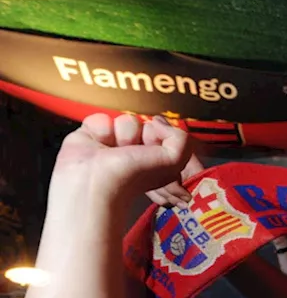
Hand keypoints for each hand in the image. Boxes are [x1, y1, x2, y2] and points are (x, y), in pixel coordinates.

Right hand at [54, 114, 193, 203]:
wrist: (95, 180)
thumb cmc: (132, 176)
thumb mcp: (172, 161)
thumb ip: (181, 139)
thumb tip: (158, 121)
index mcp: (157, 157)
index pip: (167, 133)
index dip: (163, 139)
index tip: (155, 153)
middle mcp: (137, 148)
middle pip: (147, 124)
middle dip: (144, 137)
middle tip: (134, 154)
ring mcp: (115, 139)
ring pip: (127, 120)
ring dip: (123, 135)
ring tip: (114, 152)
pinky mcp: (94, 132)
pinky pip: (103, 118)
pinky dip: (101, 130)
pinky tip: (98, 144)